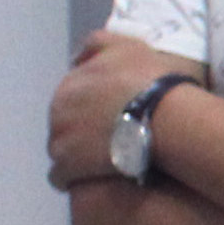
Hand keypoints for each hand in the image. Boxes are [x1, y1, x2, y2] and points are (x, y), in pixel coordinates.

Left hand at [47, 32, 204, 188]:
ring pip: (61, 151)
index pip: (70, 101)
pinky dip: (75, 179)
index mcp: (70, 83)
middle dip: (82, 133)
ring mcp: (60, 139)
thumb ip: (98, 44)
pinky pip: (61, 177)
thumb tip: (75, 58)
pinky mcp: (68, 167)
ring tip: (106, 164)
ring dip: (79, 157)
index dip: (91, 110)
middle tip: (113, 141)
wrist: (166, 118)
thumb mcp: (128, 47)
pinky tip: (94, 180)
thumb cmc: (153, 81)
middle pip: (64, 125)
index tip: (113, 118)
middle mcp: (57, 109)